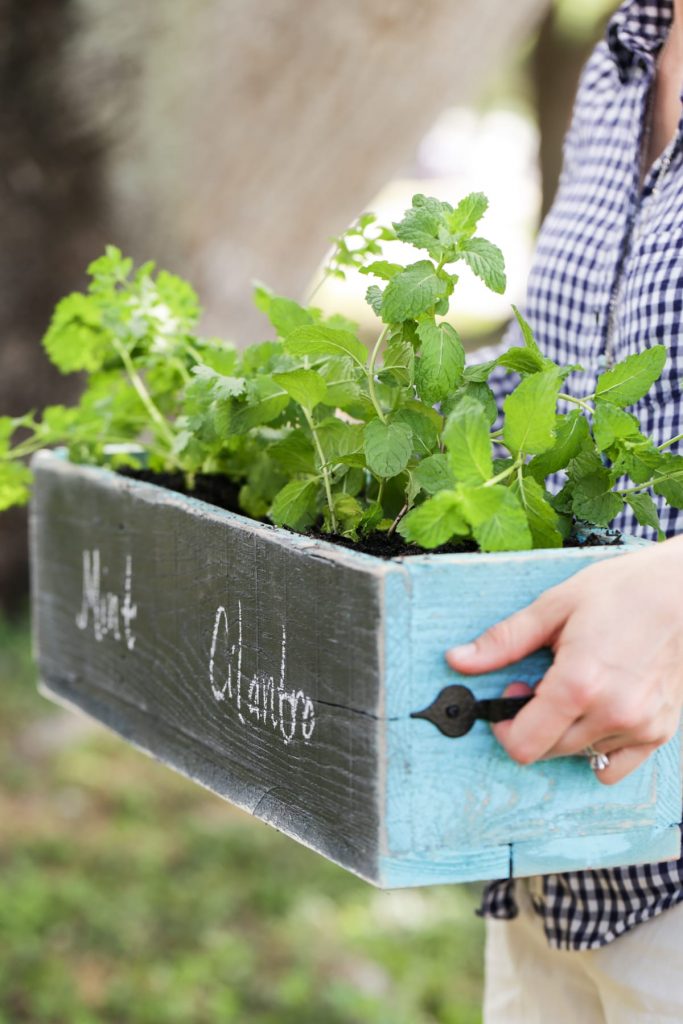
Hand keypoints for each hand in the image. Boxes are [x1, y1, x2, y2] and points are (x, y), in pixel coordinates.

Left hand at [445, 536, 682, 783]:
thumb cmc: (623, 590)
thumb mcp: (554, 606)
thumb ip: (504, 641)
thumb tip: (458, 660)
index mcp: (578, 684)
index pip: (523, 745)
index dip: (504, 727)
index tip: (508, 700)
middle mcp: (611, 713)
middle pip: (548, 751)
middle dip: (533, 723)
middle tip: (543, 682)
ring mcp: (639, 726)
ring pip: (579, 754)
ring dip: (567, 730)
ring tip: (579, 686)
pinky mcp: (660, 732)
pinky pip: (615, 766)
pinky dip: (599, 746)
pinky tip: (600, 710)